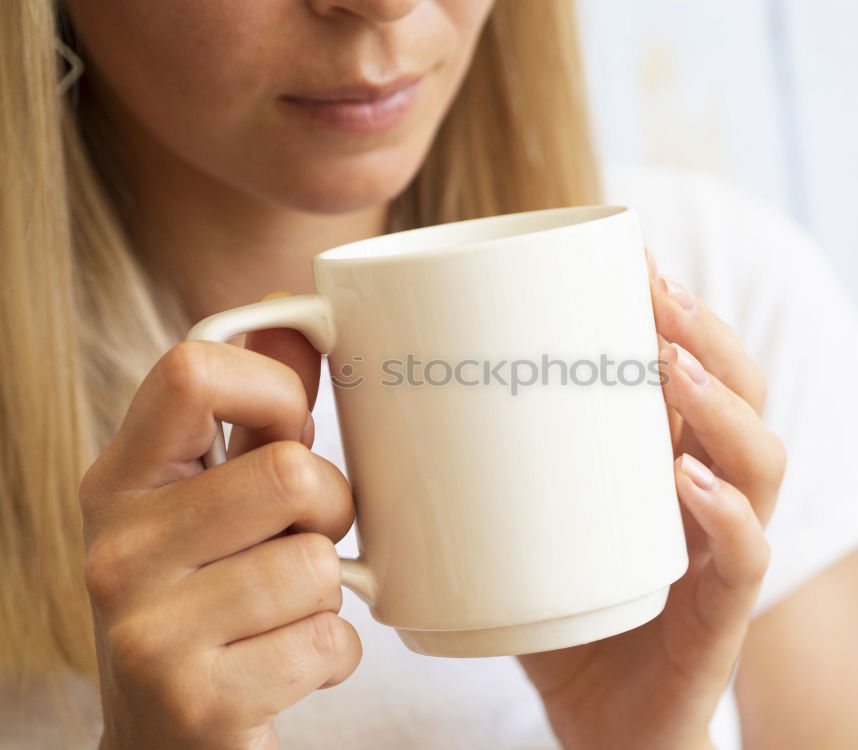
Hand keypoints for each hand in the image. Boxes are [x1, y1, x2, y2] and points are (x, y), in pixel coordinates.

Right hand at [81, 327, 359, 749]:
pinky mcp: (195, 702)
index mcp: (119, 482)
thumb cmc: (203, 603)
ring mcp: (147, 631)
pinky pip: (330, 641)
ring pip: (317, 564)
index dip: (275, 389)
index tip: (294, 427)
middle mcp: (116, 550)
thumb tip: (298, 324)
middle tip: (300, 543)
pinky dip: (333, 654)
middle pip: (290, 474)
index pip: (191, 371)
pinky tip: (287, 664)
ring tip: (282, 611)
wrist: (166, 744)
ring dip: (327, 593)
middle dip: (328, 511)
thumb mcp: (212, 502)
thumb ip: (256, 416)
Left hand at [518, 248, 786, 748]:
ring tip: (667, 365)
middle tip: (651, 290)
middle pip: (739, 393)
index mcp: (664, 463)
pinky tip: (684, 476)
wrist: (598, 728)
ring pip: (760, 461)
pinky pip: (745, 556)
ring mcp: (720, 551)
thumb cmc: (552, 617)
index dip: (674, 307)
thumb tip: (376, 400)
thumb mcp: (512, 529)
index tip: (629, 252)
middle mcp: (705, 494)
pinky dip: (724, 512)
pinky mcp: (720, 616)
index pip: (692, 369)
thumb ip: (468, 471)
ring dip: (721, 404)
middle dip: (704, 332)